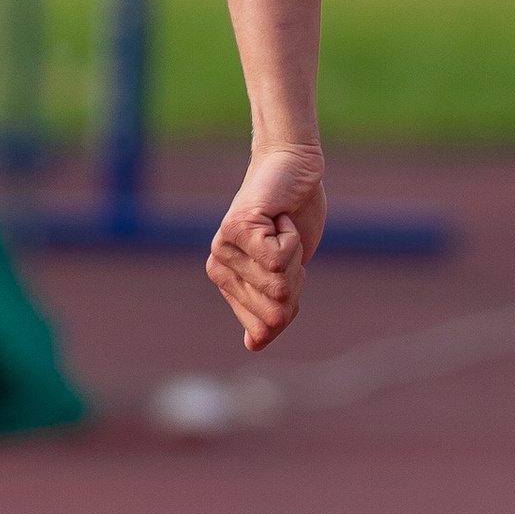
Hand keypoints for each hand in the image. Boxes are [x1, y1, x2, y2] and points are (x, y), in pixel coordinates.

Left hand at [208, 142, 326, 350]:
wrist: (293, 169)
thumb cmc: (293, 217)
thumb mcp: (289, 272)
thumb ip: (273, 306)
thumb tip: (254, 344)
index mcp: (229, 286)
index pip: (266, 328)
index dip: (292, 302)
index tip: (287, 267)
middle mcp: (218, 270)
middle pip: (276, 308)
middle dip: (296, 279)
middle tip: (285, 246)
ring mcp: (224, 249)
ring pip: (279, 283)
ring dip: (295, 254)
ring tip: (281, 229)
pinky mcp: (237, 228)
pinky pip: (278, 258)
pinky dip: (292, 238)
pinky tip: (279, 218)